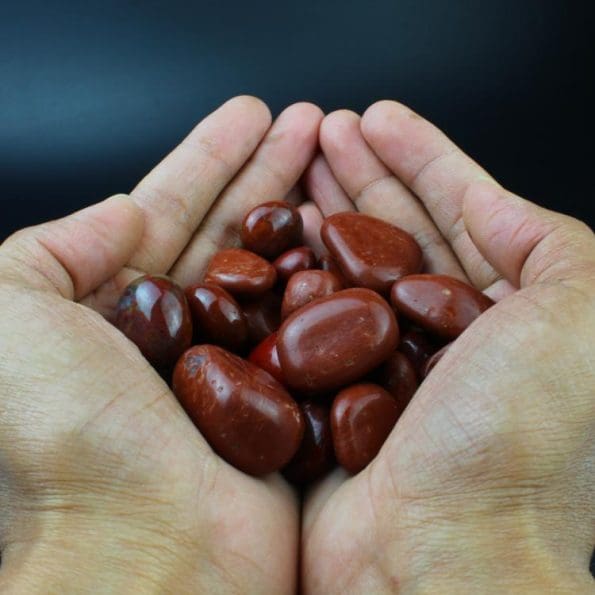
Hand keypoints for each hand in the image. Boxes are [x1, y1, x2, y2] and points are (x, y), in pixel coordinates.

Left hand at [0, 96, 322, 593]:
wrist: (147, 546)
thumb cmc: (70, 436)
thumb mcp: (6, 316)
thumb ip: (52, 249)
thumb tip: (124, 211)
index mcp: (116, 311)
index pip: (170, 211)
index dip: (210, 158)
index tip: (252, 115)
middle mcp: (180, 332)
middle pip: (233, 230)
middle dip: (268, 171)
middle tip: (306, 121)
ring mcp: (238, 362)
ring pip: (276, 266)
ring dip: (304, 210)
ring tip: (335, 159)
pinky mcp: (285, 393)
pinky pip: (311, 319)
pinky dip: (330, 276)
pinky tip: (351, 233)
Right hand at [302, 103, 594, 592]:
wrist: (437, 555)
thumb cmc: (513, 442)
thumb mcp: (581, 317)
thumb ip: (550, 245)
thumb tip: (490, 198)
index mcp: (508, 316)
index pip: (460, 211)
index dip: (420, 157)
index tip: (377, 118)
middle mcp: (445, 336)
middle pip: (397, 231)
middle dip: (363, 174)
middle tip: (324, 129)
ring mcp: (383, 363)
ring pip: (348, 265)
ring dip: (324, 210)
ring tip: (298, 163)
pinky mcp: (331, 392)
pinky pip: (310, 316)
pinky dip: (294, 271)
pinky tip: (280, 235)